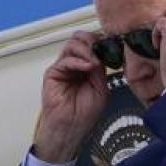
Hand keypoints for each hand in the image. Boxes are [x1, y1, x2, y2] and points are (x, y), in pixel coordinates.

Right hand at [33, 31, 109, 161]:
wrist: (72, 127)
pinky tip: (87, 67)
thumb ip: (100, 70)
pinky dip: (78, 60)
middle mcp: (75, 63)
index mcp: (87, 66)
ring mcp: (64, 67)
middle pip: (81, 39)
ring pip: (73, 44)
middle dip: (93, 40)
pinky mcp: (53, 73)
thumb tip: (101, 53)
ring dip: (86, 49)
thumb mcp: (101, 88)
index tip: (111, 45)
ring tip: (95, 61)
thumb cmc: (85, 112)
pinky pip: (65, 60)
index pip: (92, 45)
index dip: (101, 42)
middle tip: (102, 48)